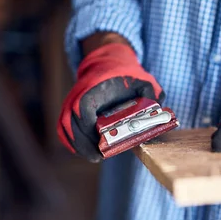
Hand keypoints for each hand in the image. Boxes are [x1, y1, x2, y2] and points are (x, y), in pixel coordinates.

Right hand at [57, 42, 163, 160]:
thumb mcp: (143, 80)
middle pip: (70, 120)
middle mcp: (79, 93)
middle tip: (98, 156)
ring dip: (76, 144)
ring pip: (64, 125)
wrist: (110, 63)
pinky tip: (83, 151)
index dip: (86, 124)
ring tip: (93, 156)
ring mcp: (72, 101)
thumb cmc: (127, 74)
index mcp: (96, 86)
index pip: (82, 106)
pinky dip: (70, 140)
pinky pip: (63, 127)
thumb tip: (158, 110)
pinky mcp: (71, 109)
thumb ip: (150, 94)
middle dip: (82, 142)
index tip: (98, 139)